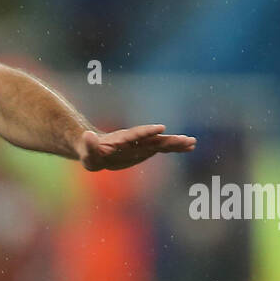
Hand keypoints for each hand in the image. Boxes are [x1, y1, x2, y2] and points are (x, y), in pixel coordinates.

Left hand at [76, 124, 195, 171]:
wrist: (97, 150)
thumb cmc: (90, 152)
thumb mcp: (87, 151)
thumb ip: (88, 144)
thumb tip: (87, 135)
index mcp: (122, 139)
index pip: (136, 134)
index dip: (147, 131)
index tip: (160, 128)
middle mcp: (135, 140)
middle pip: (154, 138)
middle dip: (168, 139)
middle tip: (185, 139)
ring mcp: (142, 144)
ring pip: (162, 143)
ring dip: (176, 143)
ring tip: (192, 143)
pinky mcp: (147, 150)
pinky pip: (163, 148)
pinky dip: (175, 148)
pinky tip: (189, 148)